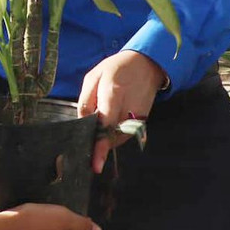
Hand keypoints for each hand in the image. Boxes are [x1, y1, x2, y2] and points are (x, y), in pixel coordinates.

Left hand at [78, 51, 165, 173]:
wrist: (147, 64)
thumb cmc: (116, 69)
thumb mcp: (93, 77)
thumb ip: (85, 101)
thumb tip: (82, 123)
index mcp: (113, 94)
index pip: (105, 125)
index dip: (100, 147)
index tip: (96, 165)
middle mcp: (128, 109)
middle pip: (110, 136)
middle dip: (96, 140)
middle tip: (87, 134)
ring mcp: (138, 118)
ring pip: (117, 139)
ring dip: (105, 137)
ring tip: (102, 117)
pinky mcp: (143, 122)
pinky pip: (124, 135)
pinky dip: (114, 134)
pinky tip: (110, 120)